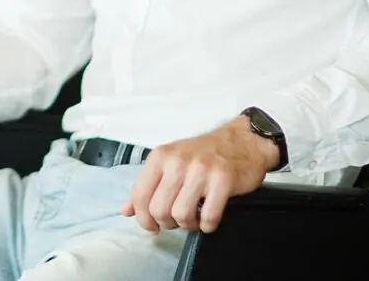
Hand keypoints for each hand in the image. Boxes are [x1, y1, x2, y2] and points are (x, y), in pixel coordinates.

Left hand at [124, 116, 277, 233]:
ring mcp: (200, 170)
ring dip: (188, 225)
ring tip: (195, 217)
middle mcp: (177, 161)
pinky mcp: (223, 180)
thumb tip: (126, 210)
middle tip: (179, 219)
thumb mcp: (169, 163)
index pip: (139, 195)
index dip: (143, 218)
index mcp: (159, 157)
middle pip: (159, 209)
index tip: (153, 226)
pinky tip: (209, 218)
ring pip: (181, 215)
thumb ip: (147, 186)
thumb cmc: (202, 154)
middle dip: (168, 223)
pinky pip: (208, 217)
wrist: (241, 141)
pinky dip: (208, 225)